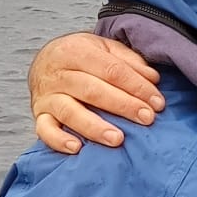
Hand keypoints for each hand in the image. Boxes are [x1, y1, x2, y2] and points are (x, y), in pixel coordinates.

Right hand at [29, 35, 165, 152]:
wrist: (44, 61)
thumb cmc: (82, 57)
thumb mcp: (104, 48)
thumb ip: (128, 61)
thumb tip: (152, 78)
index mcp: (76, 51)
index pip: (111, 69)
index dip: (136, 86)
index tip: (157, 102)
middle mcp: (59, 73)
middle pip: (93, 90)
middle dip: (123, 105)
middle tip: (147, 119)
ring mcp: (47, 96)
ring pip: (70, 111)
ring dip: (95, 126)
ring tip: (117, 139)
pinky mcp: (39, 115)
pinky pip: (45, 130)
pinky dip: (58, 141)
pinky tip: (77, 148)